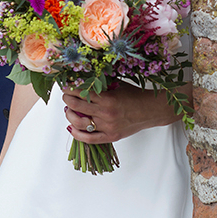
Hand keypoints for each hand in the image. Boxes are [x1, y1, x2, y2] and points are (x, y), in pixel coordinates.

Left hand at [61, 83, 180, 143]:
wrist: (151, 110)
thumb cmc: (135, 96)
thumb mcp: (118, 84)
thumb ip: (101, 83)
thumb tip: (83, 78)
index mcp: (108, 98)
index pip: (82, 92)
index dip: (71, 89)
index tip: (66, 86)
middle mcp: (106, 113)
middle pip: (77, 106)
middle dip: (67, 99)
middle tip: (66, 96)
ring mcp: (108, 127)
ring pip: (80, 123)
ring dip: (69, 116)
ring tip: (68, 110)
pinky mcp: (110, 137)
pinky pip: (89, 139)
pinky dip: (77, 134)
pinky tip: (71, 128)